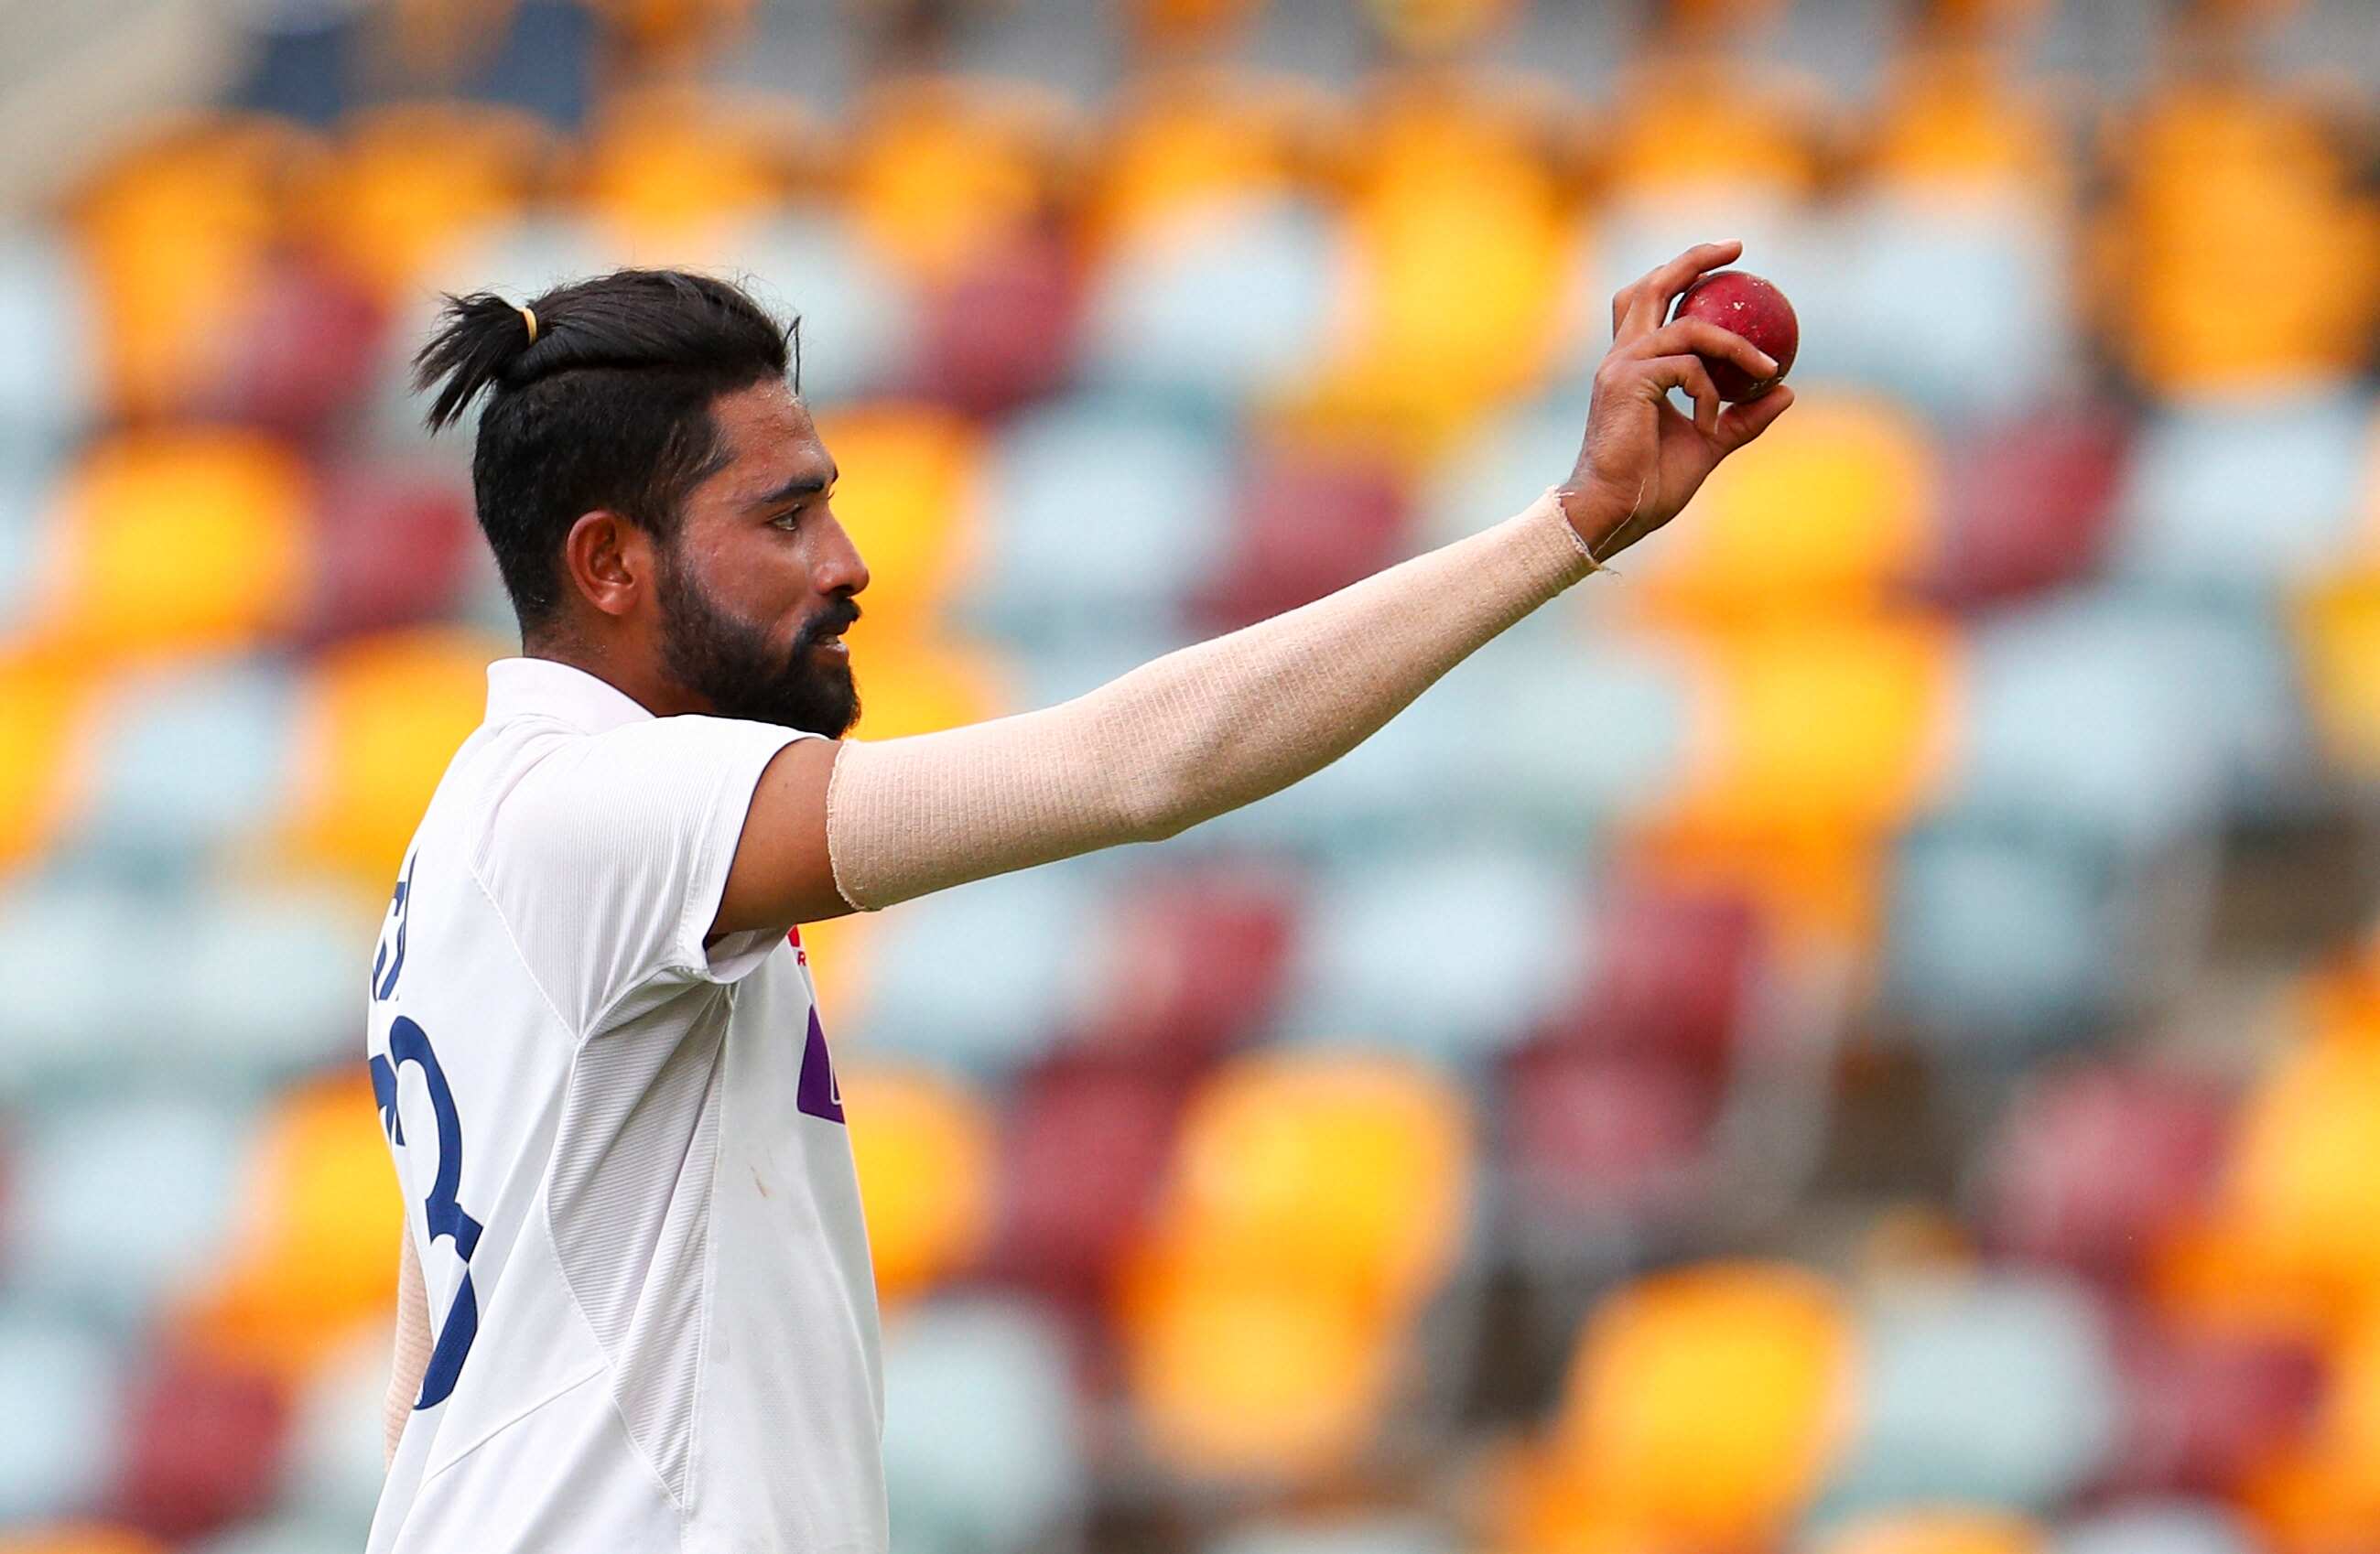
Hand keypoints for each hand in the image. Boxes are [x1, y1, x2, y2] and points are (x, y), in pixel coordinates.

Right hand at [1556, 240, 1796, 561]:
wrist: (1614, 511)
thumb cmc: (1650, 484)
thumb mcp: (1709, 444)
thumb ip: (1742, 417)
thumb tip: (1786, 391)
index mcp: (1633, 364)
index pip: (1652, 303)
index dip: (1685, 275)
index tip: (1728, 264)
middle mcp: (1622, 356)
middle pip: (1652, 285)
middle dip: (1694, 259)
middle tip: (1738, 249)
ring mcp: (1622, 366)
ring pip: (1687, 326)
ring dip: (1734, 344)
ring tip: (1765, 370)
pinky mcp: (1627, 382)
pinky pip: (1688, 368)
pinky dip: (1709, 393)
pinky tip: (1710, 423)